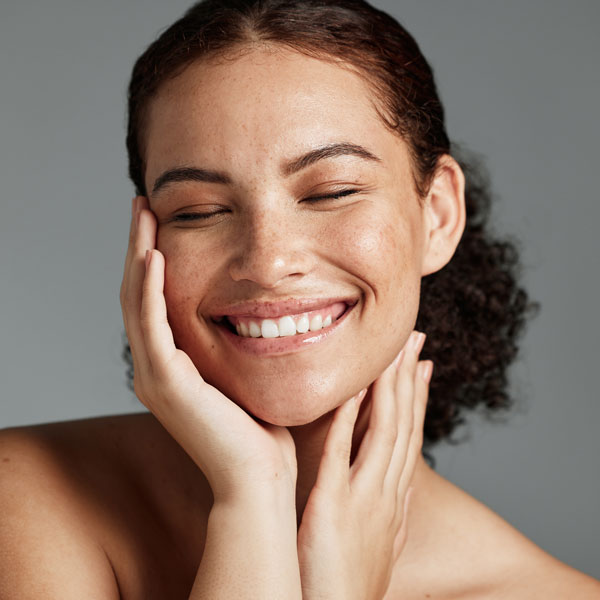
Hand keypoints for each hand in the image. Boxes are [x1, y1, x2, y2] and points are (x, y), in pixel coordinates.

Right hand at [119, 197, 296, 501]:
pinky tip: (154, 255)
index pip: (156, 299)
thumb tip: (268, 307)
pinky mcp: (166, 384)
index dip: (155, 257)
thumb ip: (244, 340)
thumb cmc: (263, 428)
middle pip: (138, 293)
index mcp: (173, 364)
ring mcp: (156, 375)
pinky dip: (149, 289)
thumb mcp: (249, 372)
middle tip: (144, 204)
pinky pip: (151, 326)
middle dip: (140, 245)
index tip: (164, 220)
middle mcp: (155, 367)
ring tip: (142, 213)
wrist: (260, 477)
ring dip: (138, 254)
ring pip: (136, 302)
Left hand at [297, 331, 430, 599]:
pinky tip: (349, 391)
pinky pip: (342, 454)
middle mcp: (387, 492)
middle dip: (409, 379)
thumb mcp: (378, 538)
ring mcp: (364, 498)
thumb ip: (386, 504)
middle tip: (414, 339)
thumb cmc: (348, 581)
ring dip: (389, 388)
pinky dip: (347, 420)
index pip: (410, 435)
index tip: (421, 363)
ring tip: (392, 351)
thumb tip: (393, 480)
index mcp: (394, 497)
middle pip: (404, 424)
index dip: (417, 397)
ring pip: (384, 431)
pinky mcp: (333, 507)